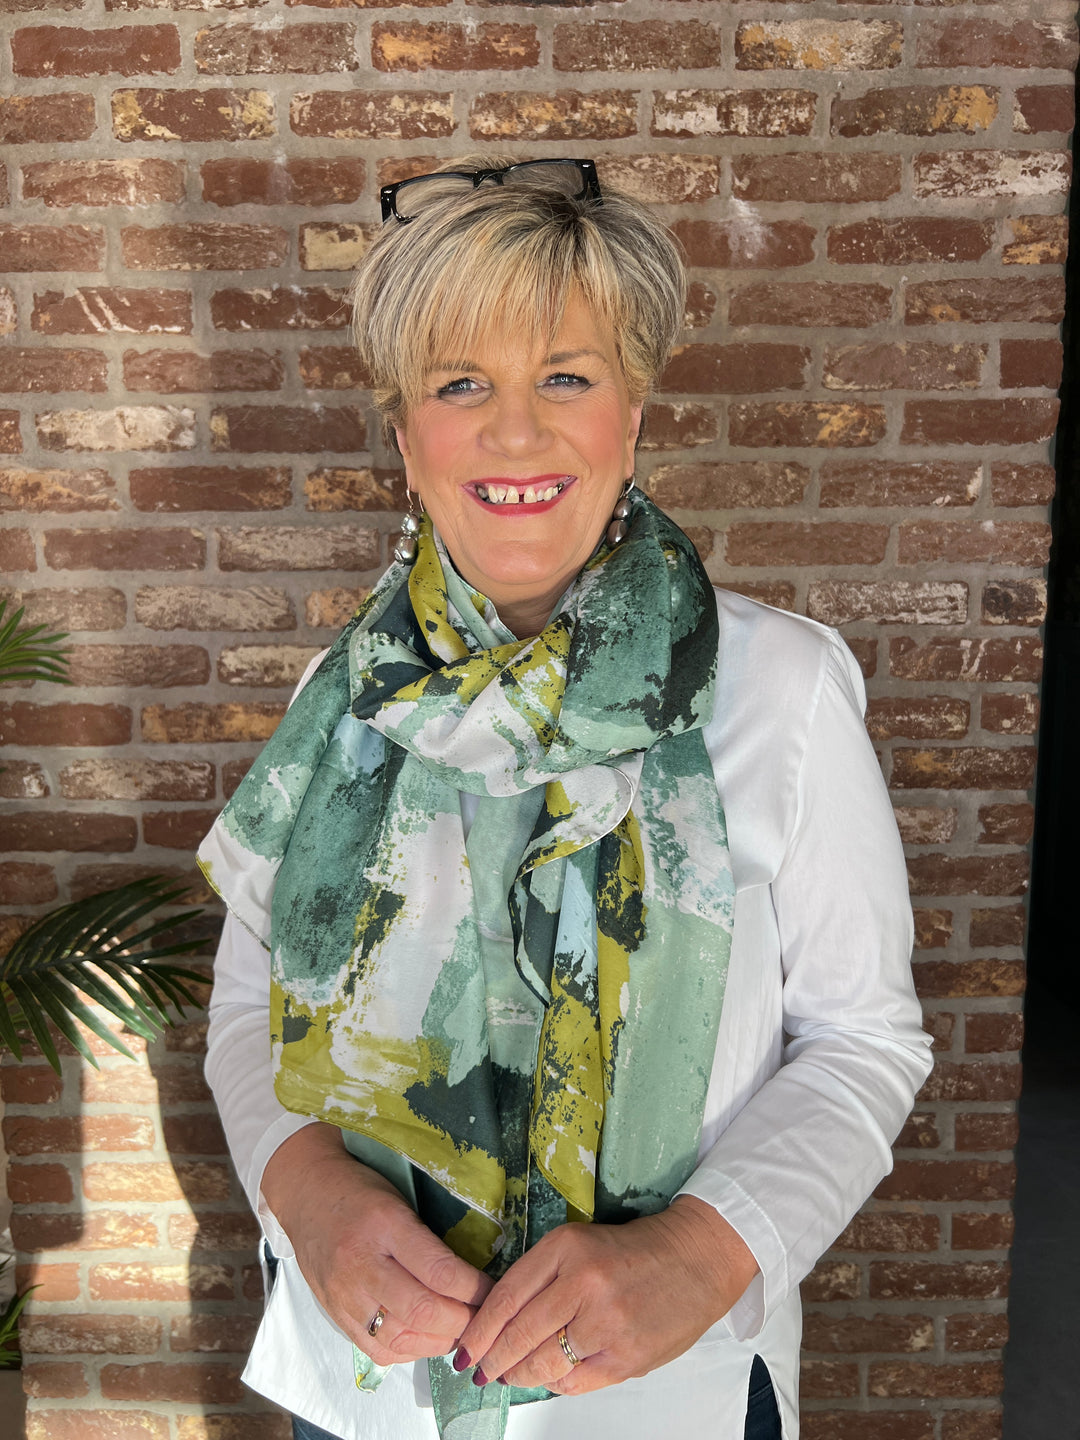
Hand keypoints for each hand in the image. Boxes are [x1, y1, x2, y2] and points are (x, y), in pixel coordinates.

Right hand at [261, 1123, 492, 1364]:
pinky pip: (379, 1350)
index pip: (439, 1270)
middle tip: (485, 1316)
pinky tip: (429, 1339)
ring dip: (441, 1341)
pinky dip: (412, 1351)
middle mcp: (361, 1264)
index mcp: (384, 1224)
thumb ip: (429, 1238)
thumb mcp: (399, 1199)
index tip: (495, 1290)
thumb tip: (475, 1276)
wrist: (305, 1195)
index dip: (475, 1289)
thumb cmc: (360, 1190)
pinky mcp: (336, 1316)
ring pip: (401, 1338)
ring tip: (462, 1329)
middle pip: (422, 1311)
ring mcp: (345, 1295)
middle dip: (463, 1321)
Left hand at [455, 1195, 757, 1395]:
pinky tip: (549, 1378)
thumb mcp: (581, 1244)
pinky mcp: (626, 1356)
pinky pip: (575, 1381)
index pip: (507, 1296)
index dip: (479, 1329)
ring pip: (544, 1364)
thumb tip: (500, 1322)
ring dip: (519, 1375)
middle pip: (519, 1334)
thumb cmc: (635, 1251)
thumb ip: (544, 1276)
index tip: (464, 1347)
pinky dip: (556, 1383)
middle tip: (478, 1369)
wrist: (696, 1258)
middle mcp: (584, 1283)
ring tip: (509, 1376)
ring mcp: (606, 1323)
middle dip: (492, 1359)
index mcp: (567, 1247)